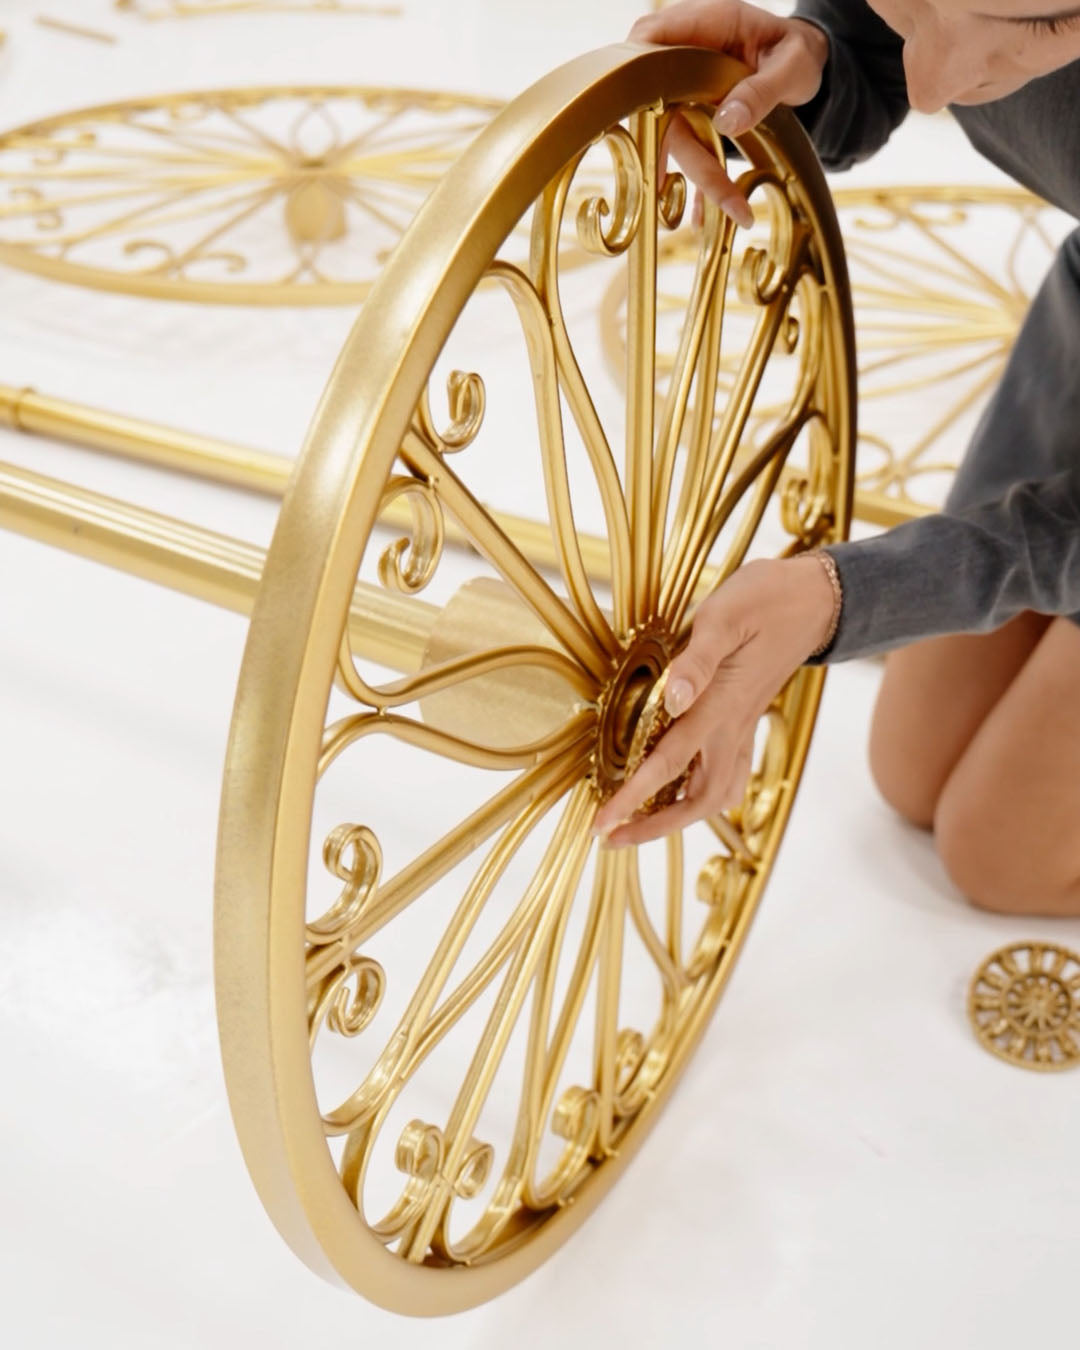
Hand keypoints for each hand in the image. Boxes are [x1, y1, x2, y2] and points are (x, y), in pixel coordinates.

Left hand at [592, 554, 836, 846]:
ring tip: (637, 825)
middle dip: (652, 826)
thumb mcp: (724, 618)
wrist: (816, 600)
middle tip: (610, 836)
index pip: (669, 765)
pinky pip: (724, 776)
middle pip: (693, 799)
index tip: (603, 824)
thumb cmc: (767, 601)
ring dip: (675, 817)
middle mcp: (731, 728)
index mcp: (720, 706)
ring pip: (713, 795)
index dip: (633, 798)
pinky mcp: (745, 723)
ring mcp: (741, 729)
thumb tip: (674, 699)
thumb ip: (696, 661)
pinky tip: (677, 795)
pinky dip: (698, 796)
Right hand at [628, 0, 829, 228]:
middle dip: (669, 147)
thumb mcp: (793, 66)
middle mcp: (689, 54)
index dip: (636, 72)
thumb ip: (762, 91)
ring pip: (673, 131)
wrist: (804, 63)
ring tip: (734, 208)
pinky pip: (686, 147)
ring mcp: (687, 86)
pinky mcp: (692, 113)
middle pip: (658, 98)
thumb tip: (726, 123)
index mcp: (709, 24)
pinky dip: (697, 180)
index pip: (653, 37)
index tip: (638, 112)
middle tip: (689, 187)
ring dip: (699, 173)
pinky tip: (703, 215)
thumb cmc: (798, 52)